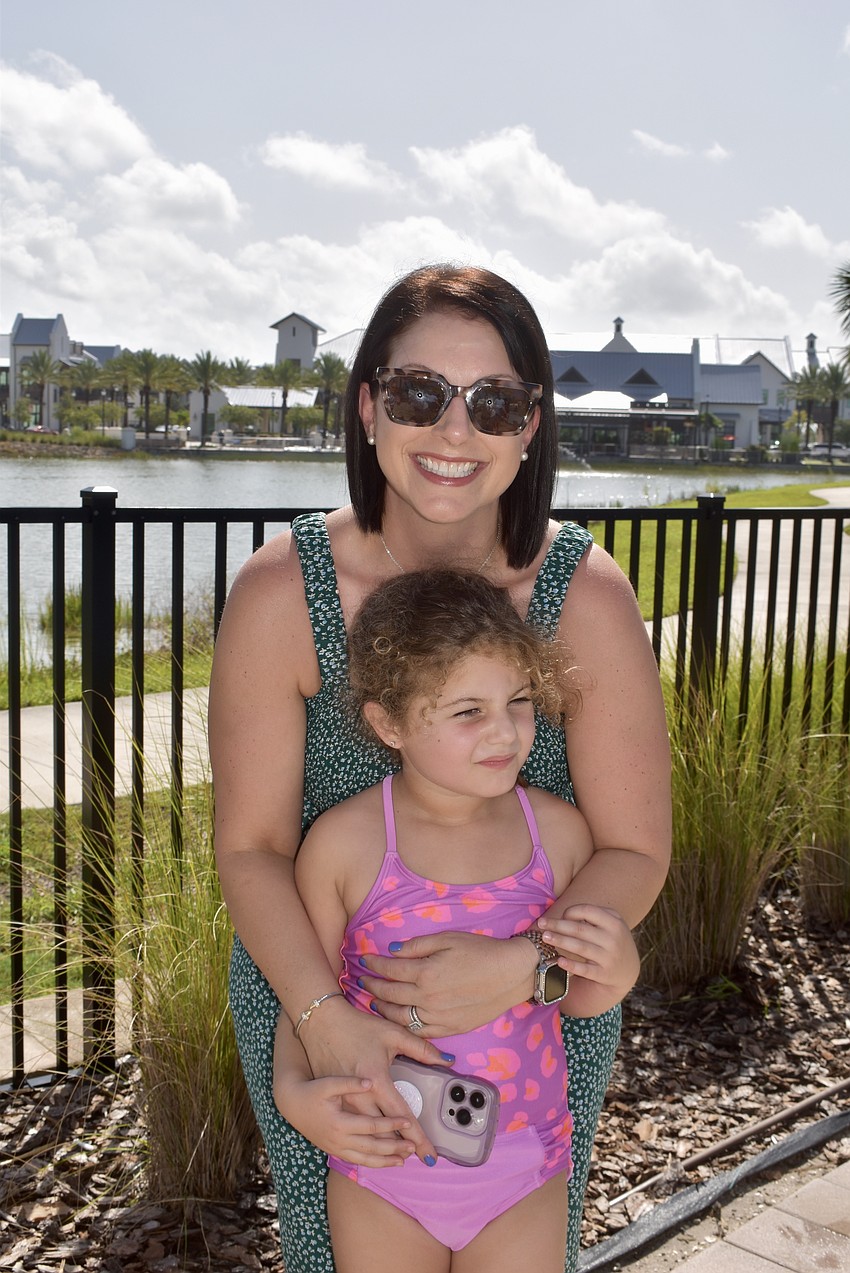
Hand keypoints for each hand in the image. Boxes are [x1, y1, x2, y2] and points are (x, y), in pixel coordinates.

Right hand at [274, 1071, 415, 1166]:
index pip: (371, 1126)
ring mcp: (336, 1148)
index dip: (391, 1125)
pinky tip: (385, 1162)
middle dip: (393, 1148)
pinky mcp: (334, 1150)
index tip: (409, 1123)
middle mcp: (338, 1139)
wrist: (291, 1104)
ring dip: (385, 1161)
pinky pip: (357, 1161)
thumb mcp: (329, 1083)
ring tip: (403, 1160)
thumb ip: (350, 1083)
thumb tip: (371, 1082)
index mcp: (339, 1122)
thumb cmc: (312, 1090)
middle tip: (412, 1147)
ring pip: (365, 1159)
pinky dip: (372, 1163)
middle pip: (372, 1147)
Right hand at [298, 996, 452, 1163]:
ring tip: (401, 1156)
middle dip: (402, 1148)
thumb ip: (422, 1049)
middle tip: (419, 1156)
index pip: (401, 1117)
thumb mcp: (392, 1033)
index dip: (418, 1137)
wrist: (320, 1024)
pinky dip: (366, 1141)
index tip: (430, 1155)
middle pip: (383, 1134)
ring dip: (385, 1149)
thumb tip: (447, 1061)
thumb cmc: (358, 1026)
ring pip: (366, 1137)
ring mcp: (343, 1103)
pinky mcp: (333, 1103)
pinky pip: (351, 1130)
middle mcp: (358, 1097)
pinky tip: (375, 1146)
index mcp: (375, 1080)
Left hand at [359, 930, 537, 1035]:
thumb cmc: (481, 951)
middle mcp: (428, 998)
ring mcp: (438, 1017)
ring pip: (400, 1018)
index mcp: (426, 973)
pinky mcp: (450, 1029)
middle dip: (372, 986)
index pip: (390, 969)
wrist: (511, 974)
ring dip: (383, 1010)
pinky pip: (420, 1032)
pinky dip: (404, 1026)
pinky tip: (398, 1019)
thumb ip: (417, 945)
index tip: (365, 960)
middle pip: (390, 995)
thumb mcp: (448, 939)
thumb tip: (393, 950)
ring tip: (374, 1002)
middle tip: (362, 981)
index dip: (374, 964)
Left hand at [540, 904, 639, 1005]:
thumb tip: (564, 915)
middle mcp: (613, 939)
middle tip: (541, 924)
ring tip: (545, 937)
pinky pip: (585, 970)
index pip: (588, 911)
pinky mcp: (604, 974)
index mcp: (614, 922)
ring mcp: (609, 957)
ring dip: (560, 941)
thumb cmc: (612, 939)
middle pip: (580, 929)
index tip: (561, 915)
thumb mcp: (611, 923)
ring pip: (580, 947)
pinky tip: (559, 961)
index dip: (571, 911)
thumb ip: (593, 916)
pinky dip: (571, 965)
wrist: (628, 968)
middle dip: (558, 925)